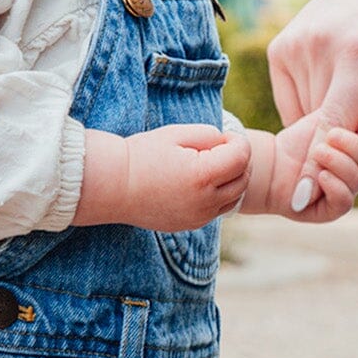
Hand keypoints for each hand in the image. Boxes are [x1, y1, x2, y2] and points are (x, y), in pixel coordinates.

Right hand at [74, 123, 251, 231]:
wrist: (114, 185)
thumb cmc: (143, 154)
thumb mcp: (177, 134)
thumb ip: (210, 135)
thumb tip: (229, 144)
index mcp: (202, 176)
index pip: (242, 157)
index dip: (237, 141)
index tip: (223, 136)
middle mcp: (204, 201)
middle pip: (243, 179)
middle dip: (239, 160)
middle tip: (221, 148)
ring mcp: (199, 216)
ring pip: (235, 197)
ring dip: (232, 179)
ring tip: (212, 165)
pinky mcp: (191, 224)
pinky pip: (218, 209)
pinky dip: (219, 194)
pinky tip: (200, 182)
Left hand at [241, 116, 357, 220]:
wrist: (269, 162)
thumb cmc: (298, 141)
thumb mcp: (327, 123)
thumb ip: (353, 123)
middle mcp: (356, 175)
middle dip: (353, 147)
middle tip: (332, 135)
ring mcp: (344, 193)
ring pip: (357, 182)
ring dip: (338, 164)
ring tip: (318, 152)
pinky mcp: (329, 211)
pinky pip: (344, 202)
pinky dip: (334, 186)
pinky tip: (321, 175)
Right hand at [268, 0, 357, 200]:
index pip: (331, 122)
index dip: (318, 164)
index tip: (302, 200)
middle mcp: (317, 45)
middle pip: (320, 126)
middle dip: (343, 155)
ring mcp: (292, 44)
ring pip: (303, 118)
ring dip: (328, 133)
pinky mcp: (279, 47)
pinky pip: (292, 101)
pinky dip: (314, 109)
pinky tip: (338, 90)